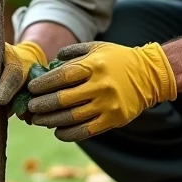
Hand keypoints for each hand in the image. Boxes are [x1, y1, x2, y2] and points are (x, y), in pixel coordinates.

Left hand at [27, 42, 176, 141]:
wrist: (150, 75)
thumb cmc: (119, 59)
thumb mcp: (97, 48)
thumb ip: (74, 52)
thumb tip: (51, 61)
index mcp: (95, 65)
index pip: (62, 76)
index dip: (43, 84)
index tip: (31, 89)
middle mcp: (101, 85)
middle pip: (63, 99)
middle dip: (42, 105)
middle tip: (31, 108)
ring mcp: (107, 104)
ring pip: (72, 117)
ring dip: (51, 121)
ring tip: (38, 120)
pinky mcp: (113, 119)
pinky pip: (86, 131)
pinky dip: (69, 133)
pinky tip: (58, 132)